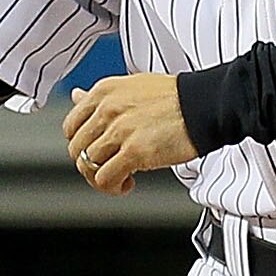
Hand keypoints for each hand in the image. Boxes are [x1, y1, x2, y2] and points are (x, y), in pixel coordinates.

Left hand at [64, 74, 195, 194]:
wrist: (205, 105)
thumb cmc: (176, 98)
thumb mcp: (132, 87)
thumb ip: (102, 97)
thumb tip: (76, 96)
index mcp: (104, 92)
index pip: (70, 125)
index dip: (80, 145)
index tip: (94, 152)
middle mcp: (108, 109)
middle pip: (77, 149)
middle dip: (89, 165)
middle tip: (107, 169)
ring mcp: (120, 131)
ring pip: (88, 166)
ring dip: (102, 178)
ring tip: (121, 177)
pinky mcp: (134, 152)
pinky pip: (106, 178)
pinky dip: (113, 187)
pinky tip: (127, 183)